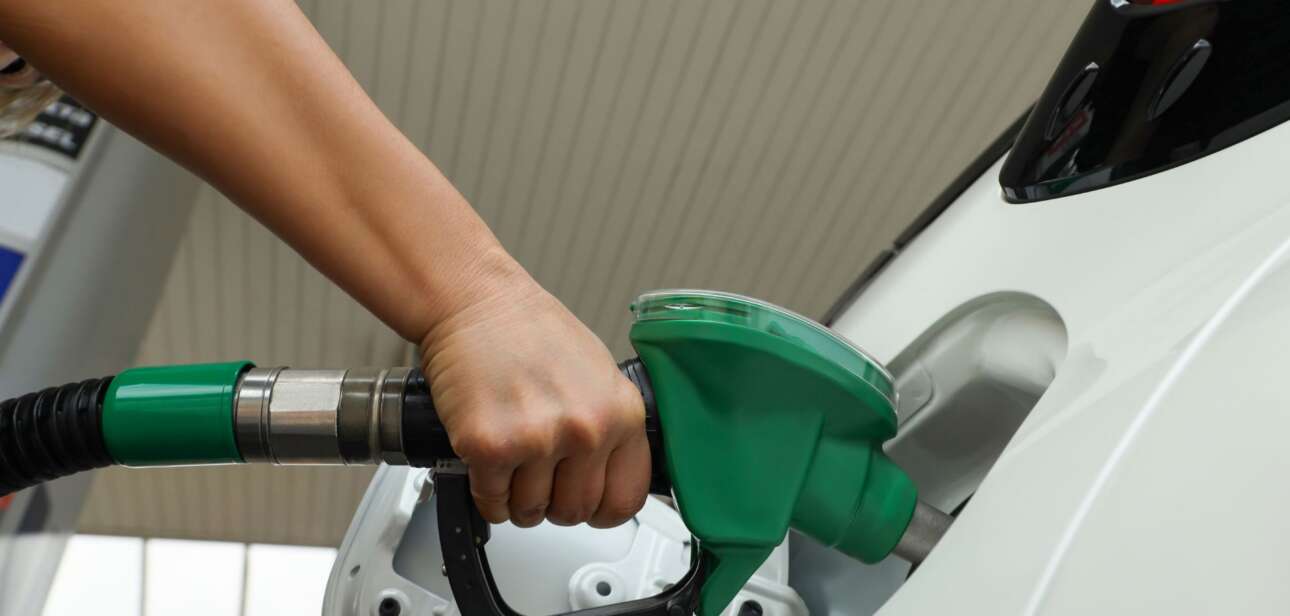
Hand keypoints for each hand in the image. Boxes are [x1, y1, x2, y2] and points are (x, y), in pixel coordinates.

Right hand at [420, 271, 649, 528]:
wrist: (477, 301)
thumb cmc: (530, 331)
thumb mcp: (597, 375)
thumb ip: (609, 427)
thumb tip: (609, 476)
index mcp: (621, 413)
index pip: (624, 500)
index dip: (599, 508)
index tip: (584, 501)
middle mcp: (586, 430)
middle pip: (574, 512)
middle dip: (553, 502)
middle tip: (538, 476)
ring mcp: (537, 439)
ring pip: (530, 512)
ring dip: (516, 499)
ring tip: (511, 462)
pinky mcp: (489, 446)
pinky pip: (491, 502)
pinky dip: (486, 494)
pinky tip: (486, 464)